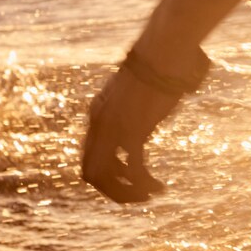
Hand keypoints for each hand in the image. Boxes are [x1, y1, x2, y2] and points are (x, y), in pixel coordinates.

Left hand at [82, 67, 181, 203]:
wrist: (162, 53)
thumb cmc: (155, 68)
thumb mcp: (134, 92)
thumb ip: (131, 109)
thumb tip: (144, 116)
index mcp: (97, 114)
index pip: (88, 157)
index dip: (104, 176)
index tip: (126, 180)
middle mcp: (99, 125)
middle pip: (91, 173)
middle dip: (113, 191)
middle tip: (136, 196)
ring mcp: (114, 129)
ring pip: (107, 177)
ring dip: (126, 193)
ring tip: (148, 195)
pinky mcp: (133, 131)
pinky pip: (132, 170)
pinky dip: (143, 184)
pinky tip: (159, 186)